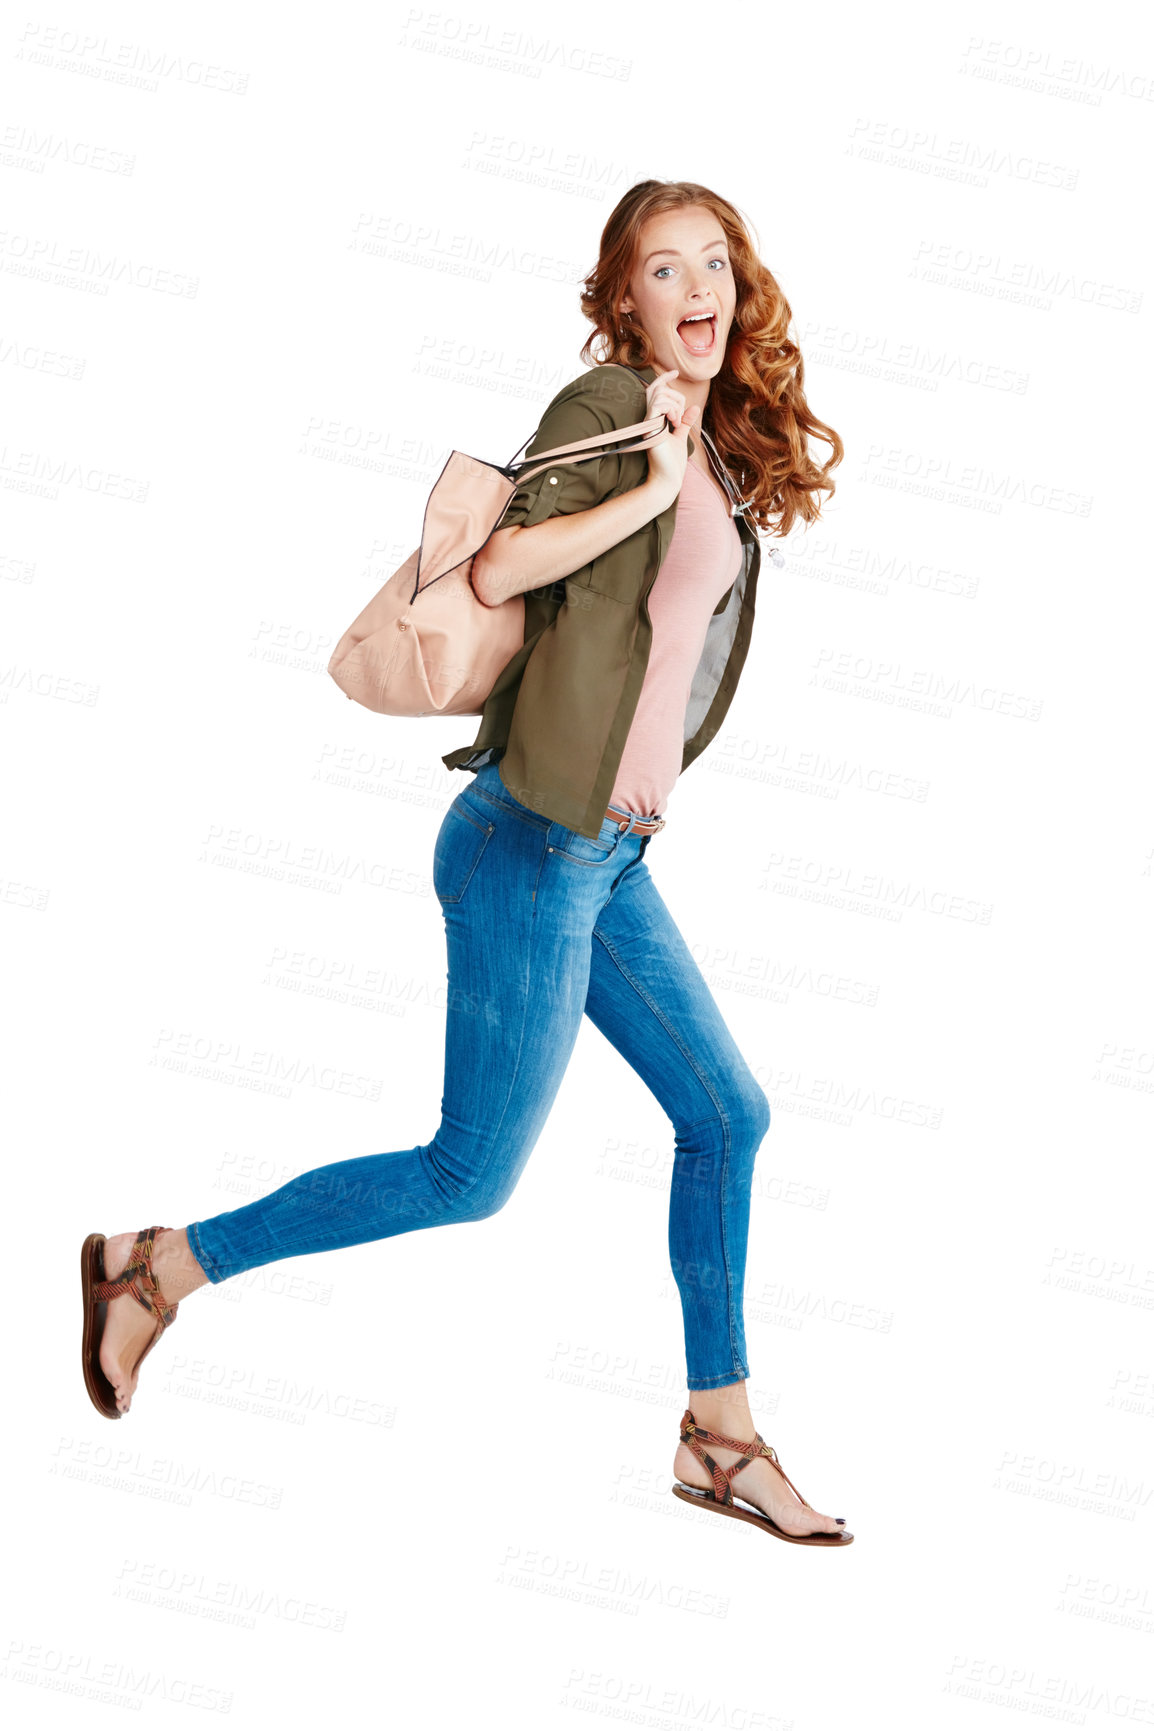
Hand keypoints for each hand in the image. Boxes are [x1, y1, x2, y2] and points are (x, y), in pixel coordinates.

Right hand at [644, 368, 697, 501]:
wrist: (668, 479)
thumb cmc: (672, 463)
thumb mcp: (681, 437)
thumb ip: (685, 422)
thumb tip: (695, 408)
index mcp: (654, 419)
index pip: (655, 391)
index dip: (664, 379)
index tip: (674, 371)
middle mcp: (648, 419)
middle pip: (659, 390)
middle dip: (676, 397)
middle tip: (680, 417)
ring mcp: (647, 423)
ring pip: (660, 395)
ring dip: (675, 406)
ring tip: (677, 423)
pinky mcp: (649, 428)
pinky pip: (659, 404)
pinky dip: (671, 409)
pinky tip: (674, 424)